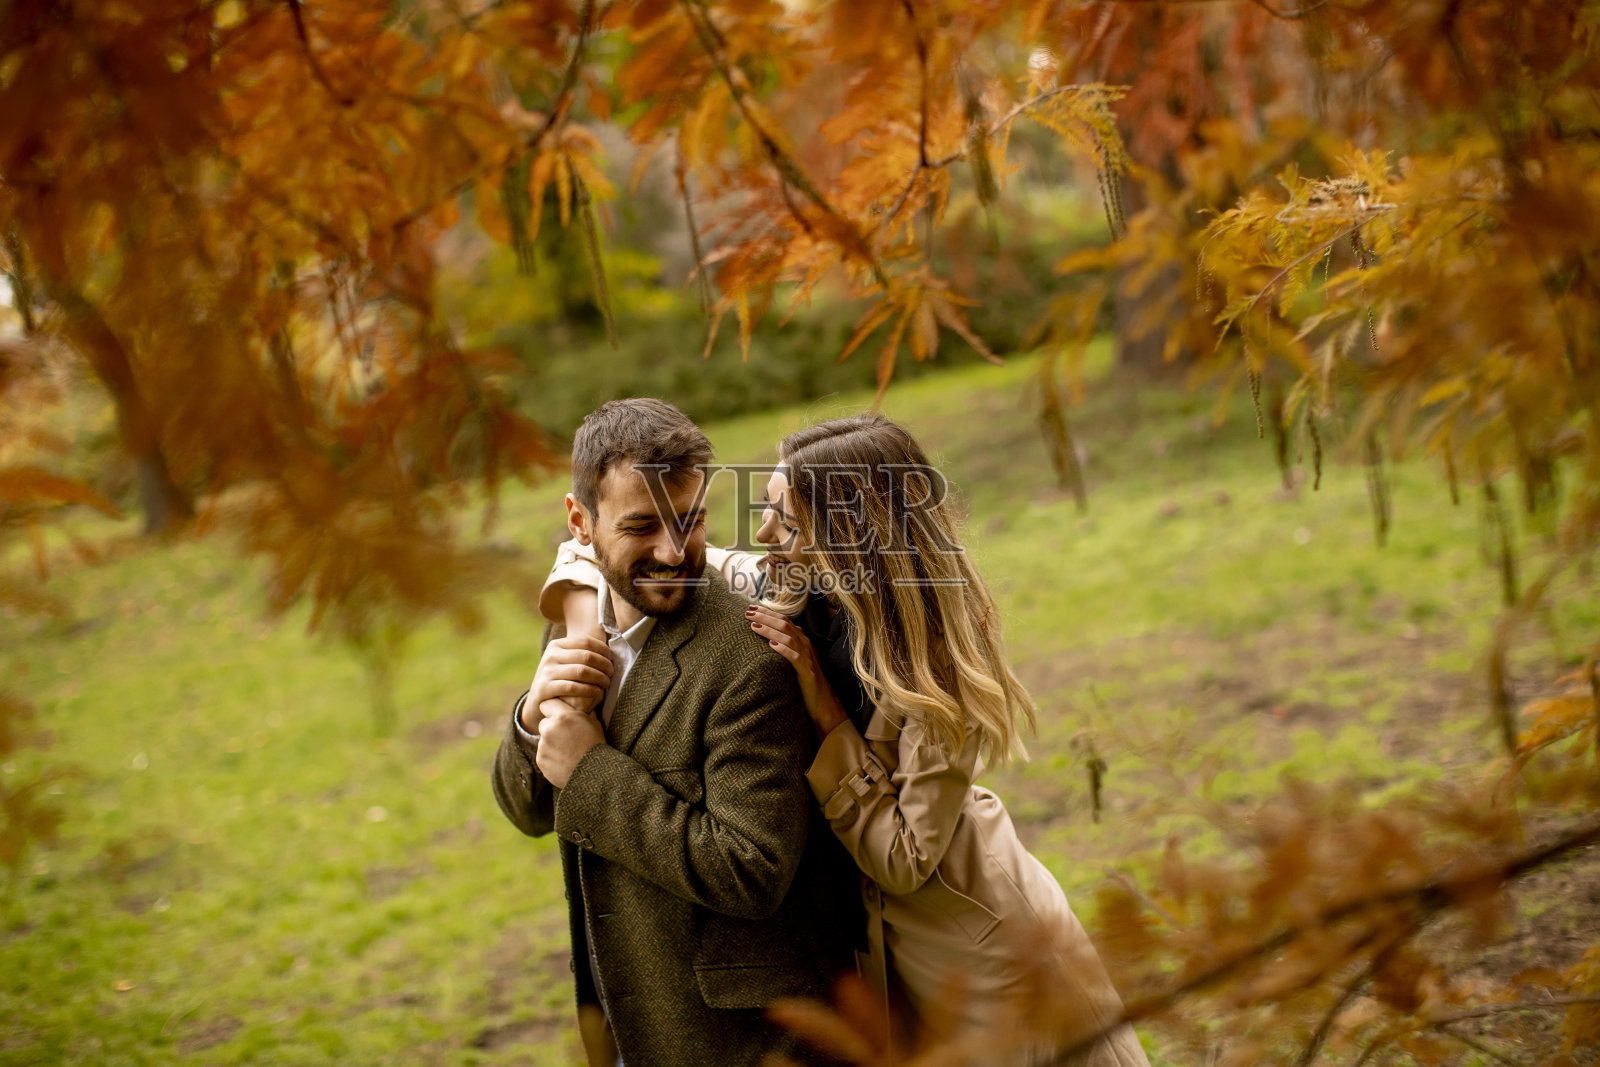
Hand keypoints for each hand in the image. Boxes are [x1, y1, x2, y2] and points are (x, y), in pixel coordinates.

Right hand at [523, 635, 612, 732]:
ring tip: (606, 683)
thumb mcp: (566, 662)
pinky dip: (589, 689)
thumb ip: (582, 654)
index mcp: (556, 645)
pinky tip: (597, 692)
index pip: (585, 641)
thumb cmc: (560, 680)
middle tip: (611, 672)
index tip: (613, 658)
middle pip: (586, 656)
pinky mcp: (544, 688)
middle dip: (604, 664)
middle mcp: (550, 656)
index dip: (603, 649)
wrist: (537, 700)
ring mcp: (546, 672)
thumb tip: (610, 651)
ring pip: (581, 671)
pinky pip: (573, 687)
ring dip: (599, 677)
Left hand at [535, 705, 606, 787]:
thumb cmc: (596, 745)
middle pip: (544, 723)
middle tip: (566, 737)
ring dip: (552, 744)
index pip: (547, 704)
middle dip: (552, 728)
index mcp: (563, 716)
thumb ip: (582, 712)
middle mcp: (549, 729)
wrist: (594, 772)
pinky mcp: (540, 760)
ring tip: (568, 752)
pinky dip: (551, 757)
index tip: (556, 715)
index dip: (552, 710)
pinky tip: (564, 761)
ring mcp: (543, 745)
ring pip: (544, 740)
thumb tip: (583, 704)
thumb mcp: (594, 723)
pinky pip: (543, 754)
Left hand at [746, 604, 848, 736]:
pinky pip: (795, 657)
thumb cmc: (805, 681)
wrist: (823, 701)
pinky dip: (784, 649)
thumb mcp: (795, 659)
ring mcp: (807, 657)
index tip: (751, 608)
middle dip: (765, 617)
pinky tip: (772, 645)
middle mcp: (805, 644)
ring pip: (788, 637)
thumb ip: (786, 646)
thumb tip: (767, 637)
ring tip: (754, 626)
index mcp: (802, 640)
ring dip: (770, 630)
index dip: (768, 612)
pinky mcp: (807, 671)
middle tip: (748, 612)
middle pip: (785, 624)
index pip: (784, 619)